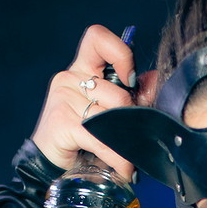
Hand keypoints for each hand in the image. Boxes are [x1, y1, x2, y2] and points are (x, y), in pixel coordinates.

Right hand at [31, 23, 137, 177]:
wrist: (51, 166)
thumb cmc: (84, 138)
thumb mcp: (110, 112)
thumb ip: (132, 94)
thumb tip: (154, 80)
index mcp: (83, 68)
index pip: (97, 38)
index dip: (120, 53)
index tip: (130, 79)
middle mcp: (71, 77)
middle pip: (117, 91)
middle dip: (129, 117)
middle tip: (131, 134)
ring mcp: (64, 97)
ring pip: (111, 115)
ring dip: (125, 142)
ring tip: (127, 155)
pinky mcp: (62, 121)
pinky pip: (101, 138)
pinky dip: (118, 159)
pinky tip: (124, 169)